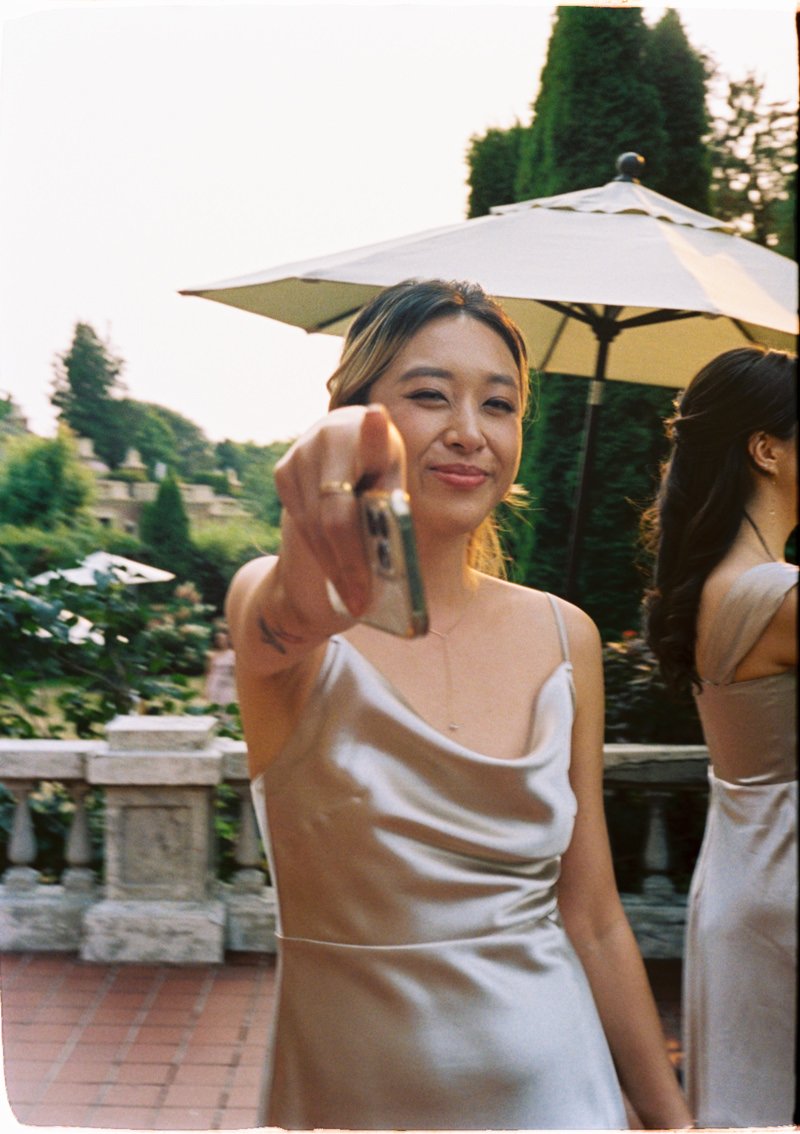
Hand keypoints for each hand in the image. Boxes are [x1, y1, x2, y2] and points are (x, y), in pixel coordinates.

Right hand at [273, 404, 405, 616]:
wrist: (340, 449)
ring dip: (335, 566)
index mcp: (370, 432)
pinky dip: (322, 553)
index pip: (372, 437)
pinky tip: (337, 573)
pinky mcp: (283, 470)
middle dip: (350, 563)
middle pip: (337, 512)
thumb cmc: (378, 472)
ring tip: (354, 599)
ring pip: (316, 525)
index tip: (376, 416)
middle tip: (362, 601)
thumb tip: (389, 557)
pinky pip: (303, 524)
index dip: (374, 432)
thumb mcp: (392, 481)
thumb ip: (390, 504)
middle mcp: (330, 435)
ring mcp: (301, 452)